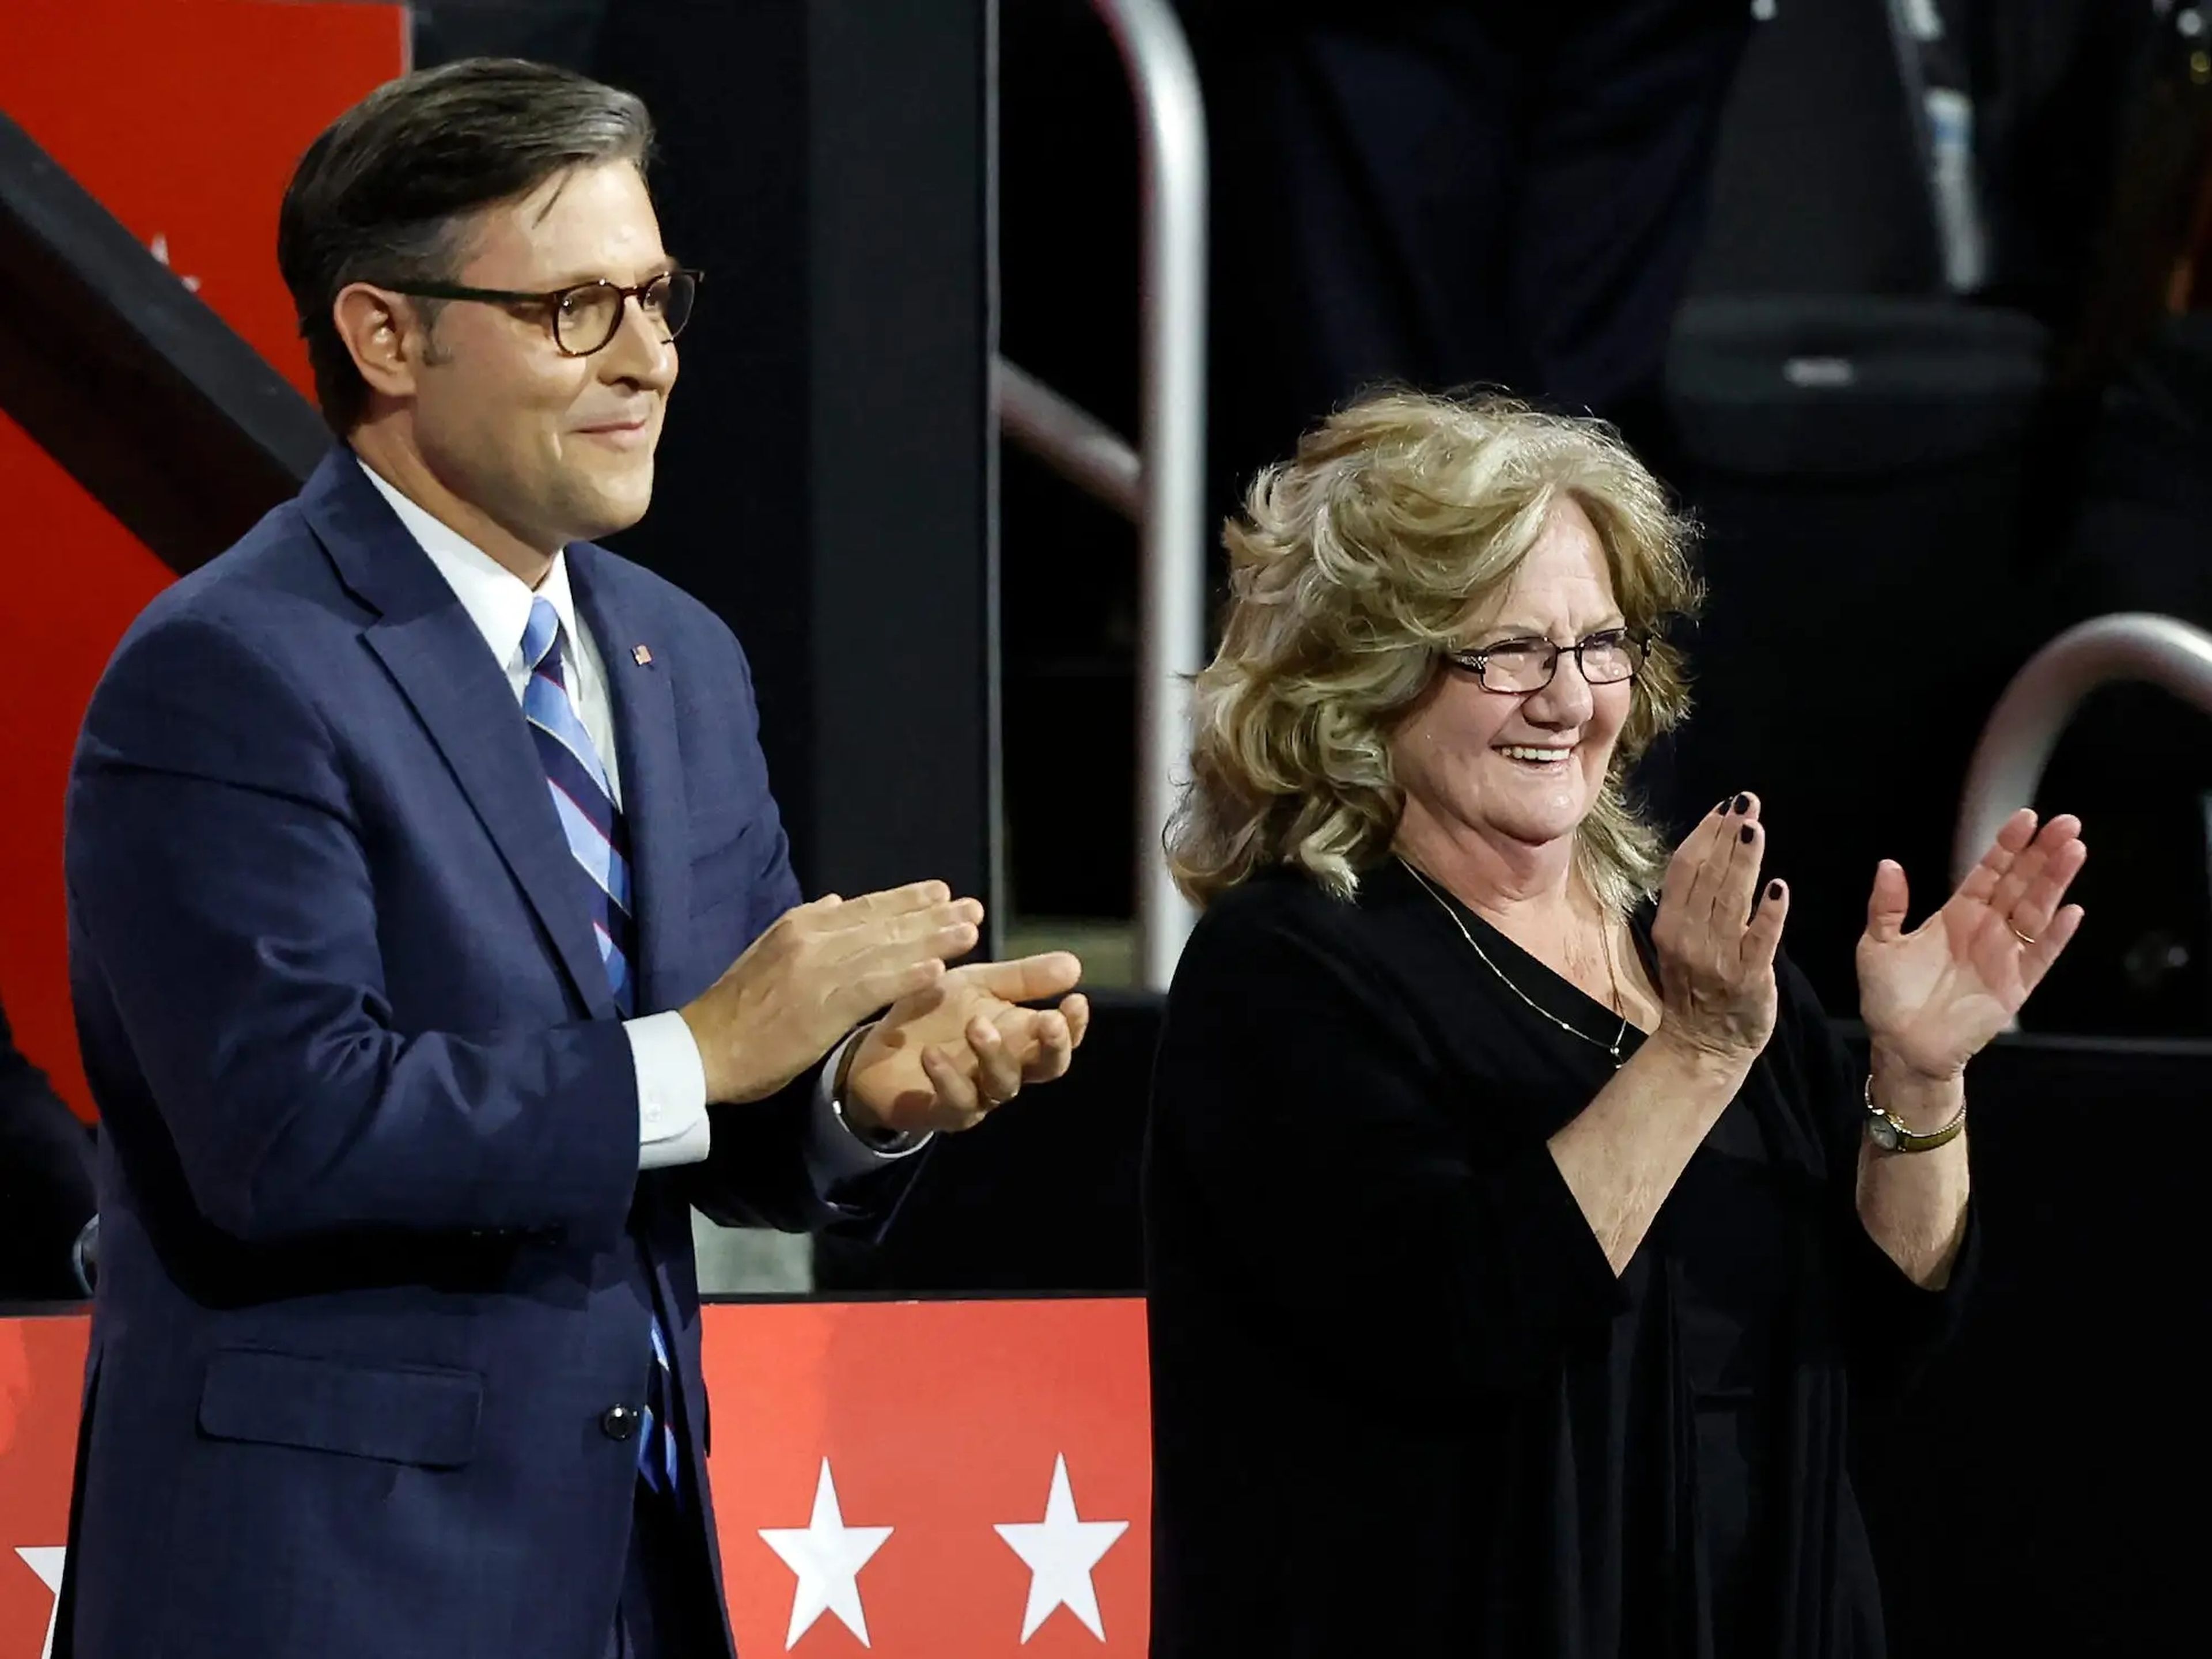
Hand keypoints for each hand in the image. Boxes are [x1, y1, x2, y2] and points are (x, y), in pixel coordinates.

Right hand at [679, 881, 982, 1102]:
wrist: (702, 1047)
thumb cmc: (736, 1008)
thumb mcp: (766, 951)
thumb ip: (805, 927)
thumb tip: (834, 902)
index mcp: (800, 925)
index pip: (864, 906)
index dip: (907, 899)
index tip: (941, 892)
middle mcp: (813, 938)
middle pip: (884, 922)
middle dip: (932, 914)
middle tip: (972, 906)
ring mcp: (819, 971)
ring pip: (887, 950)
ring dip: (933, 940)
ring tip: (969, 931)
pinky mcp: (822, 1007)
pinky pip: (874, 988)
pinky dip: (907, 977)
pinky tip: (938, 971)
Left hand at [843, 953, 1089, 1136]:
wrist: (878, 1048)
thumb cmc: (937, 1015)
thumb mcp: (977, 985)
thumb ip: (1021, 978)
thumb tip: (1075, 965)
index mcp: (1022, 1037)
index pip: (1061, 1037)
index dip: (1074, 1024)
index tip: (1076, 999)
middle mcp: (1008, 1069)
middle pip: (1047, 1068)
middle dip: (1052, 1046)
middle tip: (1049, 1021)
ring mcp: (979, 1095)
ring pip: (1003, 1084)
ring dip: (995, 1054)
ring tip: (977, 1025)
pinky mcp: (945, 1113)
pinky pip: (956, 1101)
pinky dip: (948, 1078)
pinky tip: (933, 1054)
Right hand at [1650, 794, 1789, 1067]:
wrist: (1703, 1045)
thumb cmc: (1696, 989)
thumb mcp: (1679, 942)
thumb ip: (1690, 903)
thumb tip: (1708, 853)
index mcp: (1670, 925)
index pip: (1684, 868)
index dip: (1704, 833)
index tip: (1723, 805)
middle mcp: (1689, 937)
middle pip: (1707, 876)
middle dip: (1727, 835)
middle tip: (1746, 801)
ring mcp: (1717, 958)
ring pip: (1731, 900)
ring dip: (1744, 861)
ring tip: (1755, 827)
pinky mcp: (1748, 977)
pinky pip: (1760, 940)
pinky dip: (1769, 912)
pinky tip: (1779, 886)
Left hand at [1858, 808, 2085, 1082]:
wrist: (1899, 1045)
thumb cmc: (1888, 996)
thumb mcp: (1877, 944)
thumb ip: (1886, 905)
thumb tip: (1888, 863)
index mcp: (1956, 914)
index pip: (1988, 872)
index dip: (2007, 846)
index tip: (2027, 818)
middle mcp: (1985, 929)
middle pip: (2020, 884)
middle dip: (2042, 854)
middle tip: (2067, 823)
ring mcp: (2003, 956)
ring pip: (2035, 912)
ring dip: (2055, 883)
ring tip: (2074, 851)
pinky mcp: (2014, 987)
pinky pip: (2040, 957)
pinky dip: (2056, 936)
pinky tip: (2071, 911)